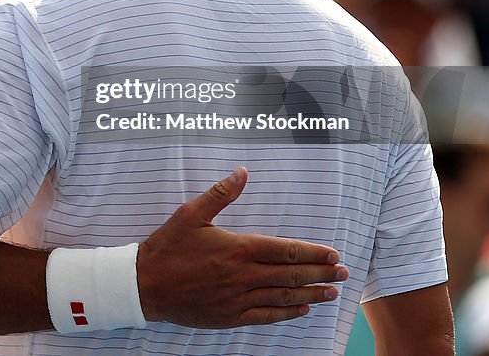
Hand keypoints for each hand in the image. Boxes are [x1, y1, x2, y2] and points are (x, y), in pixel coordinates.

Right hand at [137, 166, 346, 327]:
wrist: (145, 285)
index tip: (332, 252)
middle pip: (291, 274)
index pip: (285, 250)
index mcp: (237, 248)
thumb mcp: (190, 214)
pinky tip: (302, 308)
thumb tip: (242, 172)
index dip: (312, 252)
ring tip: (331, 292)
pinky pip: (266, 316)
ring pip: (283, 296)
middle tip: (343, 272)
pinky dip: (287, 313)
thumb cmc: (167, 247)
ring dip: (311, 293)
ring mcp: (238, 299)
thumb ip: (220, 193)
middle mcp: (243, 275)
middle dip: (321, 273)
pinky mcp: (230, 316)